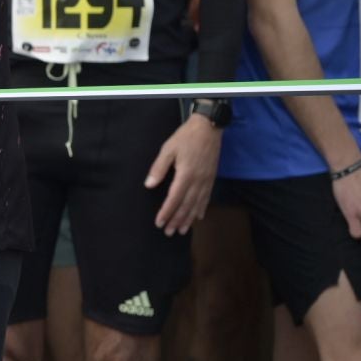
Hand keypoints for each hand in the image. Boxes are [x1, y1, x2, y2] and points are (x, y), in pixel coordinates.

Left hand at [146, 113, 221, 235]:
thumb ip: (159, 167)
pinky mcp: (211, 178)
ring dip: (188, 219)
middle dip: (177, 220)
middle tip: (169, 232)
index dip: (167, 212)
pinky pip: (206, 198)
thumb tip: (149, 185)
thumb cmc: (186, 137)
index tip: (159, 223)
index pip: (174, 199)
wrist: (209, 128)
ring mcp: (206, 181)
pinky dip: (201, 209)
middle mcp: (198, 181)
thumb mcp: (168, 149)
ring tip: (182, 230)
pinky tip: (197, 217)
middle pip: (186, 206)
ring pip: (197, 205)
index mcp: (186, 174)